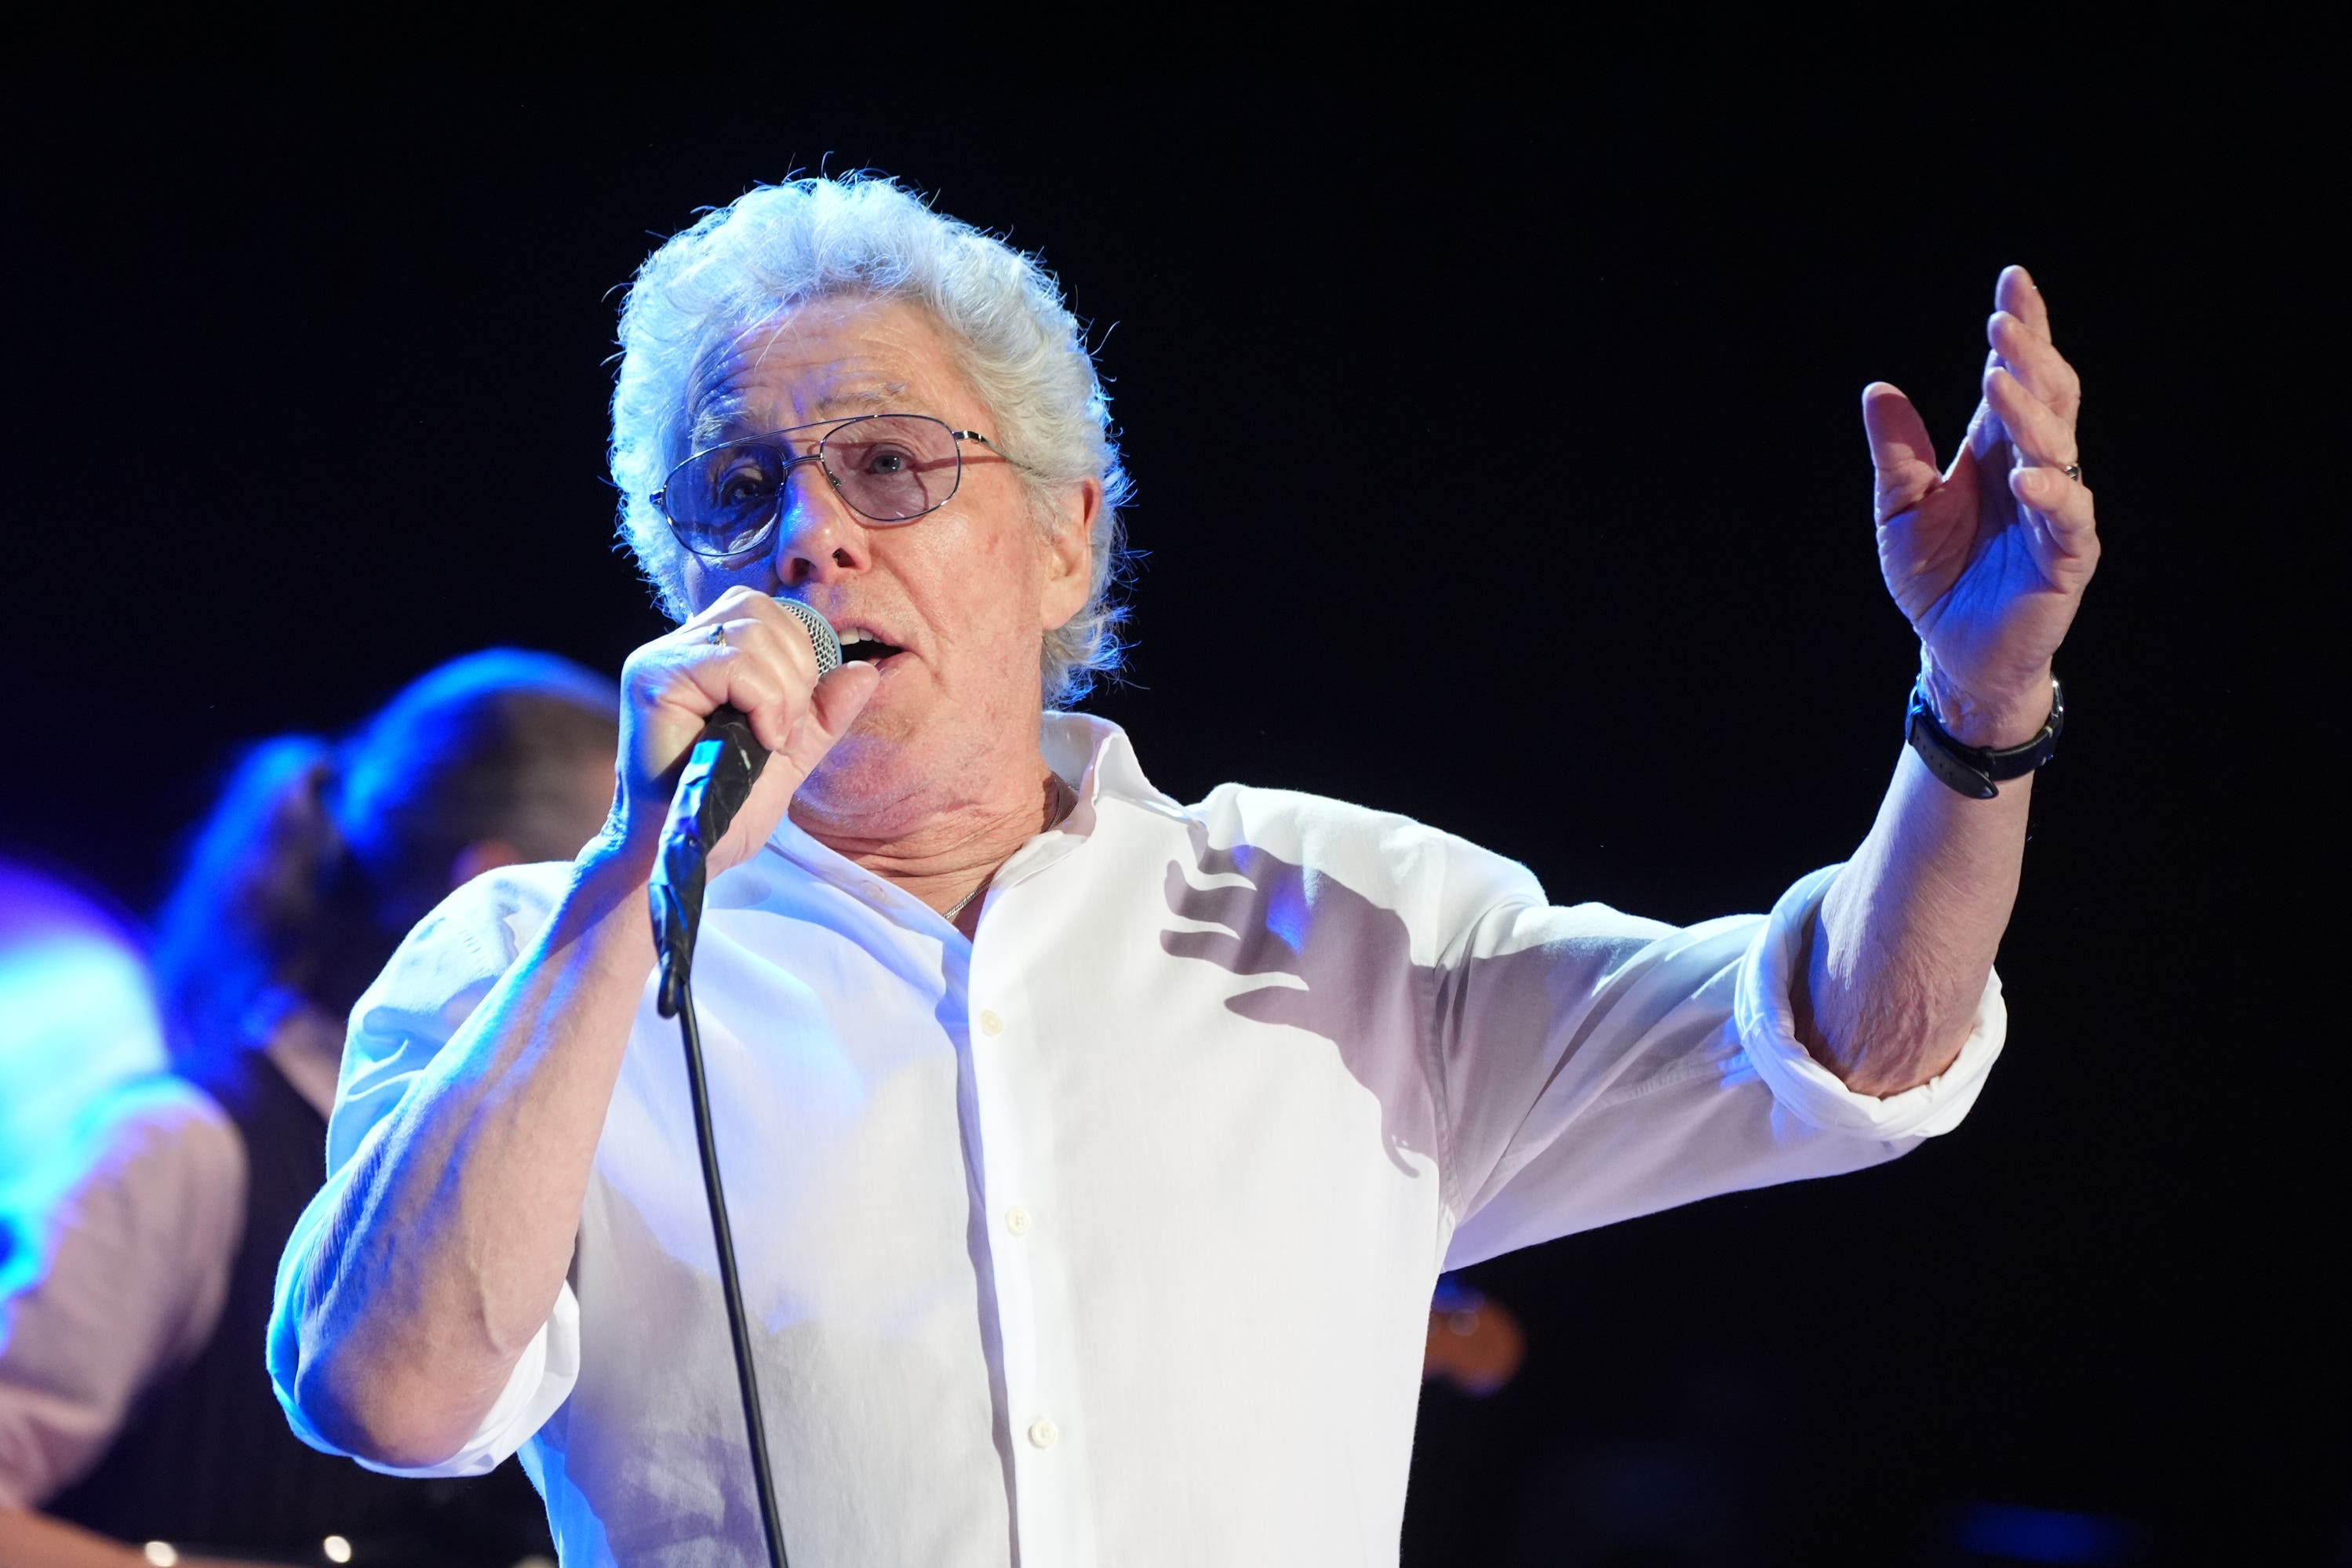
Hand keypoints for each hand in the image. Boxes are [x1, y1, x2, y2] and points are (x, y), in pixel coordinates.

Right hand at [610, 585, 880, 874]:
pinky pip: (732, 662)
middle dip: (796, 668)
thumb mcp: (791, 754)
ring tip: (770, 739)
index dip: (798, 656)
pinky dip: (763, 701)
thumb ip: (823, 712)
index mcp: (706, 656)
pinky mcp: (653, 680)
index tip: (792, 723)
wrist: (684, 852)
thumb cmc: (726, 808)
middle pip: (760, 609)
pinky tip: (759, 739)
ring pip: (750, 628)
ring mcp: (660, 660)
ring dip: (782, 690)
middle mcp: (677, 648)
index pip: (765, 614)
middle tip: (784, 731)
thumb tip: (865, 671)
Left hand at [1866, 265, 2099, 746]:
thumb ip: (1896, 453)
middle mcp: (2034, 467)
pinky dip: (2048, 493)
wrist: (1951, 649)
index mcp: (1996, 449)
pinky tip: (2024, 475)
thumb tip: (1878, 390)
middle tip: (2004, 317)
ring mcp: (2056, 509)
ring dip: (2031, 411)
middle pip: (2046, 397)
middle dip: (2029, 354)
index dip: (2021, 329)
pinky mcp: (2067, 556)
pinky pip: (2067, 517)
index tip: (2012, 279)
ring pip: (2058, 446)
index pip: (2016, 377)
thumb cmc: (1935, 576)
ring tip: (2000, 376)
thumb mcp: (1900, 509)